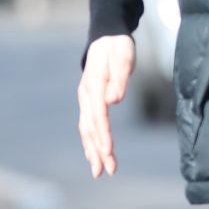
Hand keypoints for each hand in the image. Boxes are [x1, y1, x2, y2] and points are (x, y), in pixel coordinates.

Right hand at [78, 33, 134, 177]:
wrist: (106, 37)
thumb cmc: (118, 47)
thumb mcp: (123, 58)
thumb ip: (119, 79)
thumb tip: (113, 101)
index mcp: (94, 84)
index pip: (98, 115)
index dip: (103, 135)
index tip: (109, 152)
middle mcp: (86, 94)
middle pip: (89, 127)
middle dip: (97, 150)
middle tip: (105, 172)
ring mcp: (85, 98)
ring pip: (86, 129)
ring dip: (92, 150)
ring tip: (98, 171)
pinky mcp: (88, 101)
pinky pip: (87, 124)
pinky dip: (90, 141)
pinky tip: (94, 154)